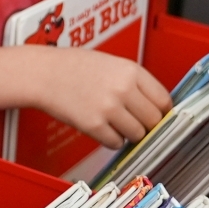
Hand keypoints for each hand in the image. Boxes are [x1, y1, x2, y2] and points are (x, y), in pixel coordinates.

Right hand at [20, 47, 170, 149]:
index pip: (163, 100)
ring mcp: (109, 108)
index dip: (162, 112)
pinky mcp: (94, 125)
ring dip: (129, 134)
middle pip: (154, 120)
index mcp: (131, 70)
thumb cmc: (75, 67)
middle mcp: (123, 89)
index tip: (157, 117)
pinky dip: (112, 140)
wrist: (44, 74)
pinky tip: (102, 127)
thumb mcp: (112, 64)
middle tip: (135, 122)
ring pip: (137, 135)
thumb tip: (158, 108)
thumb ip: (135, 83)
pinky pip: (116, 143)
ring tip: (115, 123)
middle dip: (146, 125)